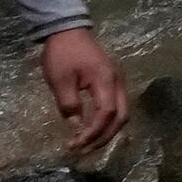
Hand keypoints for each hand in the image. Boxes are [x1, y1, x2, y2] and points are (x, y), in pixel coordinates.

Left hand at [38, 26, 126, 151]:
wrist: (67, 30)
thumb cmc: (62, 54)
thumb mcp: (60, 80)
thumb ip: (70, 105)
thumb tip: (76, 127)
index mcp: (106, 80)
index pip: (107, 113)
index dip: (93, 132)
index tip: (75, 144)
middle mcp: (118, 82)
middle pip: (121, 117)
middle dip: (104, 137)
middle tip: (84, 150)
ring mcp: (118, 81)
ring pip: (122, 113)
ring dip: (107, 131)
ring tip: (88, 143)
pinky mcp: (113, 81)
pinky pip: (117, 106)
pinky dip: (107, 121)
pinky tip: (93, 128)